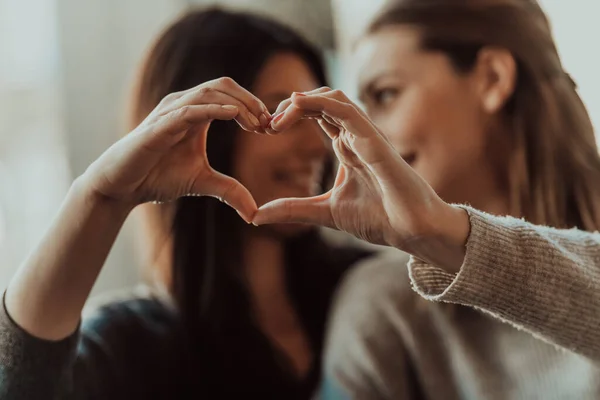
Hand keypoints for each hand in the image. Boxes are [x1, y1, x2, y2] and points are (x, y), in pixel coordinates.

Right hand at [80, 77, 270, 221]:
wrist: (122, 186)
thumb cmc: (157, 177)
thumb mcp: (202, 183)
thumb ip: (229, 190)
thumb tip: (254, 214)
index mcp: (195, 113)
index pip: (229, 95)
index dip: (252, 106)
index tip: (269, 127)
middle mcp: (183, 105)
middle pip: (223, 86)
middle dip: (250, 100)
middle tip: (268, 122)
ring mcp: (170, 112)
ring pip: (209, 93)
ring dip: (237, 104)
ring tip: (256, 122)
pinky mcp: (159, 126)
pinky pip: (189, 110)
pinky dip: (212, 109)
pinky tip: (233, 115)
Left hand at [254, 88, 468, 268]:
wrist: (410, 230)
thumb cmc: (379, 218)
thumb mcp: (324, 212)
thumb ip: (292, 209)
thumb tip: (256, 216)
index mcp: (347, 148)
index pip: (316, 116)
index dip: (290, 116)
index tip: (265, 130)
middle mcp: (355, 136)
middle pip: (321, 101)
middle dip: (290, 106)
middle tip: (267, 123)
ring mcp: (366, 135)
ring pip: (334, 97)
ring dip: (303, 100)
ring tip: (278, 116)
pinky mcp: (374, 139)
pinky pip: (347, 109)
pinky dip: (321, 101)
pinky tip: (298, 104)